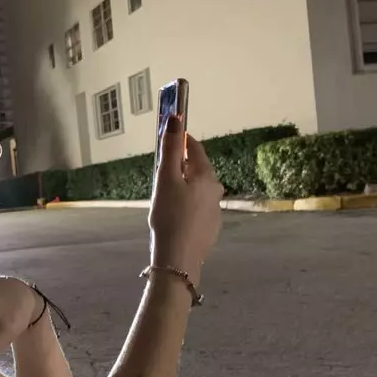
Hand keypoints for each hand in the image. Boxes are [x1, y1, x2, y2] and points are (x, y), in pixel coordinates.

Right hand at [149, 117, 223, 282]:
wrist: (179, 259)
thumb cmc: (170, 216)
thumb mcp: (165, 179)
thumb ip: (170, 148)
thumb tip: (176, 118)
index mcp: (207, 176)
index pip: (195, 148)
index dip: (180, 140)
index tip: (167, 138)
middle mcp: (216, 190)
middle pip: (197, 170)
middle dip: (180, 167)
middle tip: (160, 174)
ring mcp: (216, 211)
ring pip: (198, 190)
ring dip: (184, 188)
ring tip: (165, 198)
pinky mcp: (211, 229)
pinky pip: (198, 209)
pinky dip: (187, 206)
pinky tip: (175, 218)